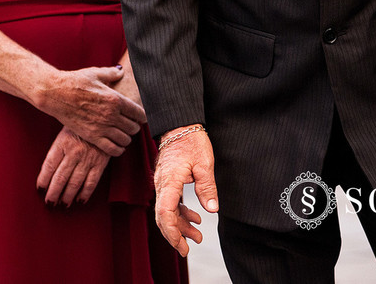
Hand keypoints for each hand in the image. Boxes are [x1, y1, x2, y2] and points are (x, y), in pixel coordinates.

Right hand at [35, 66, 145, 155]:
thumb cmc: (75, 81)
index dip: (143, 116)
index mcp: (116, 99)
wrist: (56, 93)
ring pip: (125, 140)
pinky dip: (118, 149)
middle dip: (134, 127)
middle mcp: (111, 115)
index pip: (139, 113)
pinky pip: (112, 149)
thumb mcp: (95, 73)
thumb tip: (121, 72)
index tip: (140, 117)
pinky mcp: (92, 137)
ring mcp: (102, 127)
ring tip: (122, 134)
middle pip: (134, 128)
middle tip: (130, 125)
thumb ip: (112, 73)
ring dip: (126, 138)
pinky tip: (117, 145)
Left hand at [37, 127, 109, 206]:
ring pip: (75, 183)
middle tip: (49, 202)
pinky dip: (85, 194)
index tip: (40, 189)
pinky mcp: (100, 163)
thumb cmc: (80, 127)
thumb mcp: (65, 132)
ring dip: (67, 196)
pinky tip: (79, 200)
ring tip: (62, 204)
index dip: (43, 179)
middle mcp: (73, 152)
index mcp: (62, 143)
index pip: (49, 165)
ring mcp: (87, 159)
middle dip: (53, 193)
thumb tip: (47, 170)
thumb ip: (57, 149)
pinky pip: (91, 182)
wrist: (103, 119)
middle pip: (60, 177)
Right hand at [153, 126, 216, 256]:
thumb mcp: (204, 163)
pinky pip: (171, 202)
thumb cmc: (191, 140)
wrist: (180, 125)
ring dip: (180, 226)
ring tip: (197, 236)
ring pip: (167, 211)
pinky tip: (195, 218)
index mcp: (169, 182)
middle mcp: (162, 185)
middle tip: (187, 250)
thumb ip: (207, 187)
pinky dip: (181, 214)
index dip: (172, 232)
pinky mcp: (168, 181)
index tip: (182, 246)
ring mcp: (164, 183)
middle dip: (174, 235)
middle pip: (162, 216)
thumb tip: (212, 209)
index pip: (165, 213)